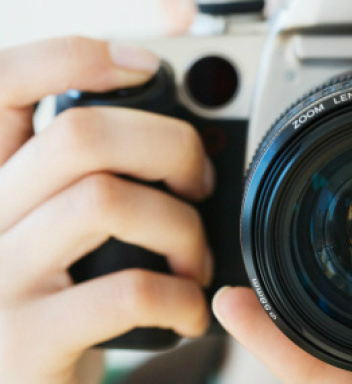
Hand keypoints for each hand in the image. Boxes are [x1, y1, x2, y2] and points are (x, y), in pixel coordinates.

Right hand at [0, 37, 212, 383]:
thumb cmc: (60, 300)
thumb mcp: (59, 230)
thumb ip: (90, 179)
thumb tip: (178, 144)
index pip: (4, 85)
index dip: (73, 57)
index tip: (144, 68)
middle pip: (80, 135)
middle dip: (170, 148)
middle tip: (199, 184)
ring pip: (108, 202)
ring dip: (182, 230)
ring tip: (193, 262)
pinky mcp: (29, 338)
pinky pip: (127, 289)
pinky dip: (180, 297)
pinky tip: (188, 311)